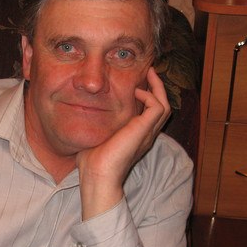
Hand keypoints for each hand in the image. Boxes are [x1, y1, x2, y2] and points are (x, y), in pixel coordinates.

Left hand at [76, 67, 170, 219]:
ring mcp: (147, 134)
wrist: (97, 175)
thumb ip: (96, 125)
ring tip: (149, 74)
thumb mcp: (95, 136)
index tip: (138, 81)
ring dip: (157, 88)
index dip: (147, 96)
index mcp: (136, 137)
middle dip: (156, 88)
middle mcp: (145, 135)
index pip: (149, 114)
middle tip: (149, 71)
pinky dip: (150, 96)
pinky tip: (137, 92)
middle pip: (162, 107)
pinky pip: (158, 107)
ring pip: (164, 106)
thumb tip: (81, 112)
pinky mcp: (144, 131)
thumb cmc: (91, 161)